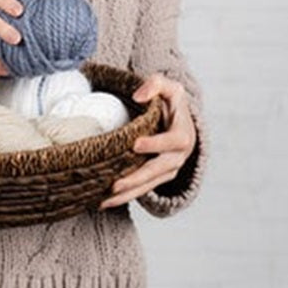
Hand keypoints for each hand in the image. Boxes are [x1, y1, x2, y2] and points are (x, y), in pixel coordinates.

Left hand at [99, 73, 196, 209]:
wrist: (179, 120)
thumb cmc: (170, 102)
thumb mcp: (169, 87)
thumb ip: (156, 84)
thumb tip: (138, 96)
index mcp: (183, 133)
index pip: (173, 141)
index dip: (156, 143)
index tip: (135, 144)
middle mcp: (179, 155)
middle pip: (160, 170)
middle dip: (138, 178)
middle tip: (115, 184)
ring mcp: (170, 169)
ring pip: (150, 185)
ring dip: (129, 194)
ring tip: (106, 199)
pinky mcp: (159, 177)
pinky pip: (144, 190)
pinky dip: (126, 197)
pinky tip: (105, 202)